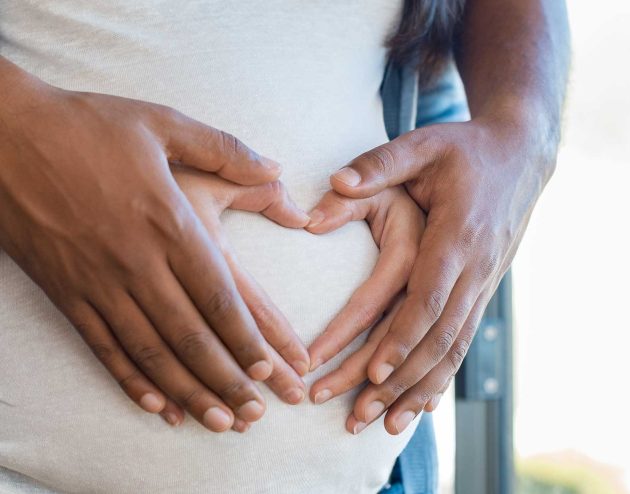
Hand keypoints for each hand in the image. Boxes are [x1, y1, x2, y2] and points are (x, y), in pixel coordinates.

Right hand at [0, 58, 309, 432]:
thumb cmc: (88, 126)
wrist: (5, 133)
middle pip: (190, 335)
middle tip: (255, 413)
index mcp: (167, 221)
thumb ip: (225, 149)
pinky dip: (130, 380)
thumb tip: (276, 168)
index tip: (270, 367)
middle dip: (227, 378)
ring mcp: (97, 281)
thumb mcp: (163, 123)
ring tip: (218, 421)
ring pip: (150, 351)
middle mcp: (136, 260)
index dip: (246, 337)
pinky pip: (101, 346)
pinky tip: (156, 405)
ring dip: (187, 391)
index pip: (217, 294)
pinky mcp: (65, 291)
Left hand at [324, 118, 555, 432]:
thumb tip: (334, 184)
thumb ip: (378, 164)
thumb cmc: (464, 149)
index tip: (372, 372)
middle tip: (357, 414)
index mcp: (457, 234)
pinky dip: (441, 377)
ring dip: (418, 390)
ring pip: (452, 349)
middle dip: (398, 380)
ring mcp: (482, 283)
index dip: (402, 337)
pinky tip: (420, 406)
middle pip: (436, 337)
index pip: (428, 297)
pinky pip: (462, 342)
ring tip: (383, 425)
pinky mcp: (481, 290)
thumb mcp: (422, 144)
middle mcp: (474, 267)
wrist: (519, 156)